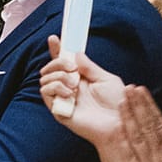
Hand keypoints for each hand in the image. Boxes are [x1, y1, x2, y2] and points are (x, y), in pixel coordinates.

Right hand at [40, 35, 128, 149]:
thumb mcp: (107, 79)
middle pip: (50, 68)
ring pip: (44, 79)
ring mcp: (61, 98)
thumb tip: (75, 54)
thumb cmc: (116, 103)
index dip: (57, 50)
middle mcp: (68, 87)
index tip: (54, 38)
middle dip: (57, 62)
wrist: (117, 122)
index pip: (63, 62)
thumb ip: (90, 66)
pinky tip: (70, 93)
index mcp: (80, 78)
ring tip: (74, 84)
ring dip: (58, 75)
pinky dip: (56, 87)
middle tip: (71, 67)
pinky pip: (45, 92)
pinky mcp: (57, 109)